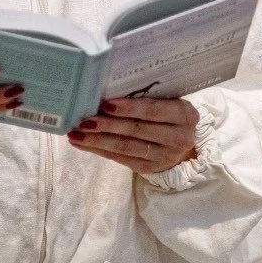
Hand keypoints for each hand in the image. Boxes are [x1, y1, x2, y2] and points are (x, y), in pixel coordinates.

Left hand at [66, 97, 197, 173]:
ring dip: (98, 141)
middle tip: (83, 121)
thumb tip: (107, 93)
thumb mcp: (169, 102)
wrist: (183, 144)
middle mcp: (178, 137)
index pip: (152, 110)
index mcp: (184, 114)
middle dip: (106, 125)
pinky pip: (121, 159)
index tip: (104, 105)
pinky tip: (84, 144)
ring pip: (126, 147)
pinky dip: (101, 151)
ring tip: (76, 135)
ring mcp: (164, 156)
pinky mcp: (150, 168)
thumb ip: (147, 97)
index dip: (128, 108)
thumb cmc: (169, 115)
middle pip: (136, 130)